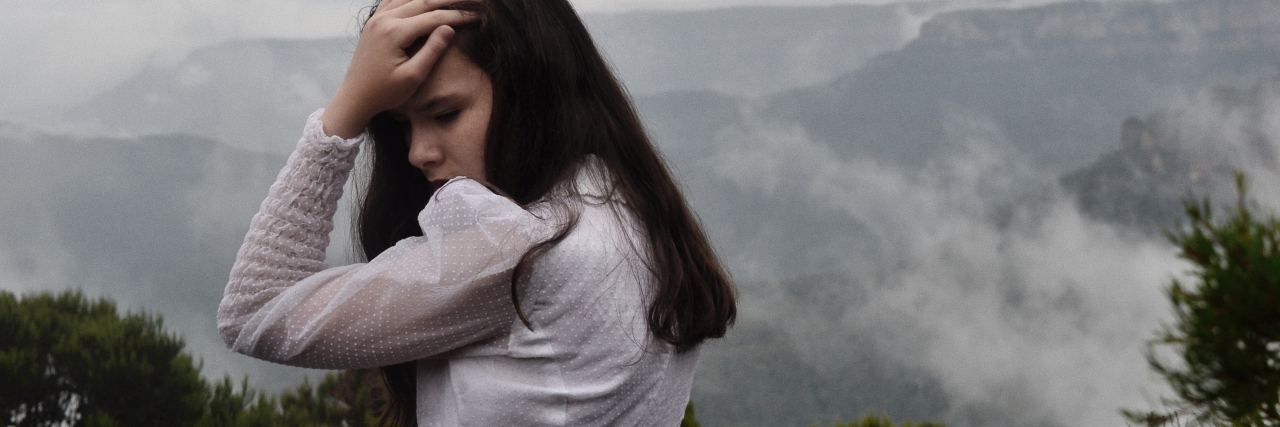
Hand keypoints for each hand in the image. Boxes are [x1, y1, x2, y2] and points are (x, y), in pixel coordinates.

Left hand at [321, 0, 476, 138]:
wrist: (354, 98)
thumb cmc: (384, 93)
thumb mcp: (412, 77)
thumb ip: (432, 51)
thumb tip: (449, 28)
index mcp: (394, 33)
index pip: (434, 17)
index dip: (459, 15)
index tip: (478, 15)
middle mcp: (384, 19)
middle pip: (424, 0)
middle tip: (476, 0)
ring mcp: (377, 18)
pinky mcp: (374, 21)